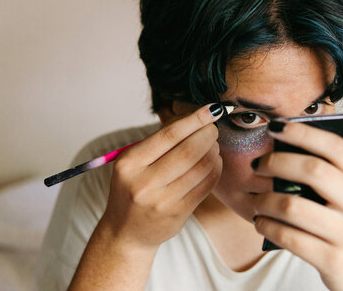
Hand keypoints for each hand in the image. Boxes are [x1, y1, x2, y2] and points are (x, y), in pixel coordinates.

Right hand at [98, 103, 223, 250]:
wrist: (126, 232)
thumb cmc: (133, 189)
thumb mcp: (133, 163)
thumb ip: (159, 143)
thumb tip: (195, 119)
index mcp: (129, 163)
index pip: (169, 135)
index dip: (195, 120)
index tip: (211, 110)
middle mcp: (143, 182)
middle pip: (189, 150)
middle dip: (208, 135)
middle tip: (213, 129)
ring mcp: (162, 201)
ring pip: (201, 167)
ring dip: (213, 152)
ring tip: (213, 146)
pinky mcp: (178, 214)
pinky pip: (206, 185)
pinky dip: (215, 169)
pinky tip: (214, 163)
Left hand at [252, 119, 342, 289]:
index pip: (336, 148)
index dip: (304, 133)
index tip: (276, 126)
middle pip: (313, 170)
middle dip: (277, 162)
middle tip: (257, 164)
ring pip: (293, 206)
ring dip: (265, 200)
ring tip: (256, 199)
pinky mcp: (332, 260)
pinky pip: (289, 238)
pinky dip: (268, 227)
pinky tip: (261, 221)